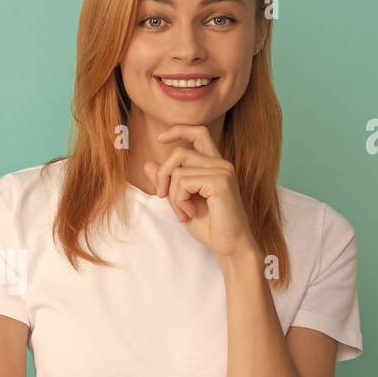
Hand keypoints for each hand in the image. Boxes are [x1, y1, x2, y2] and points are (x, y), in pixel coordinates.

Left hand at [143, 124, 258, 260]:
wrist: (229, 246)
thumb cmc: (210, 226)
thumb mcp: (181, 202)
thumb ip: (168, 183)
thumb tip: (147, 164)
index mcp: (214, 165)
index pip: (199, 132)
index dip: (179, 130)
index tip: (160, 138)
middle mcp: (221, 164)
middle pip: (178, 153)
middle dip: (163, 175)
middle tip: (162, 196)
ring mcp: (222, 170)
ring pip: (178, 170)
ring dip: (173, 196)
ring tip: (184, 212)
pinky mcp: (220, 181)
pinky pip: (183, 182)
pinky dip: (179, 201)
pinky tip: (190, 213)